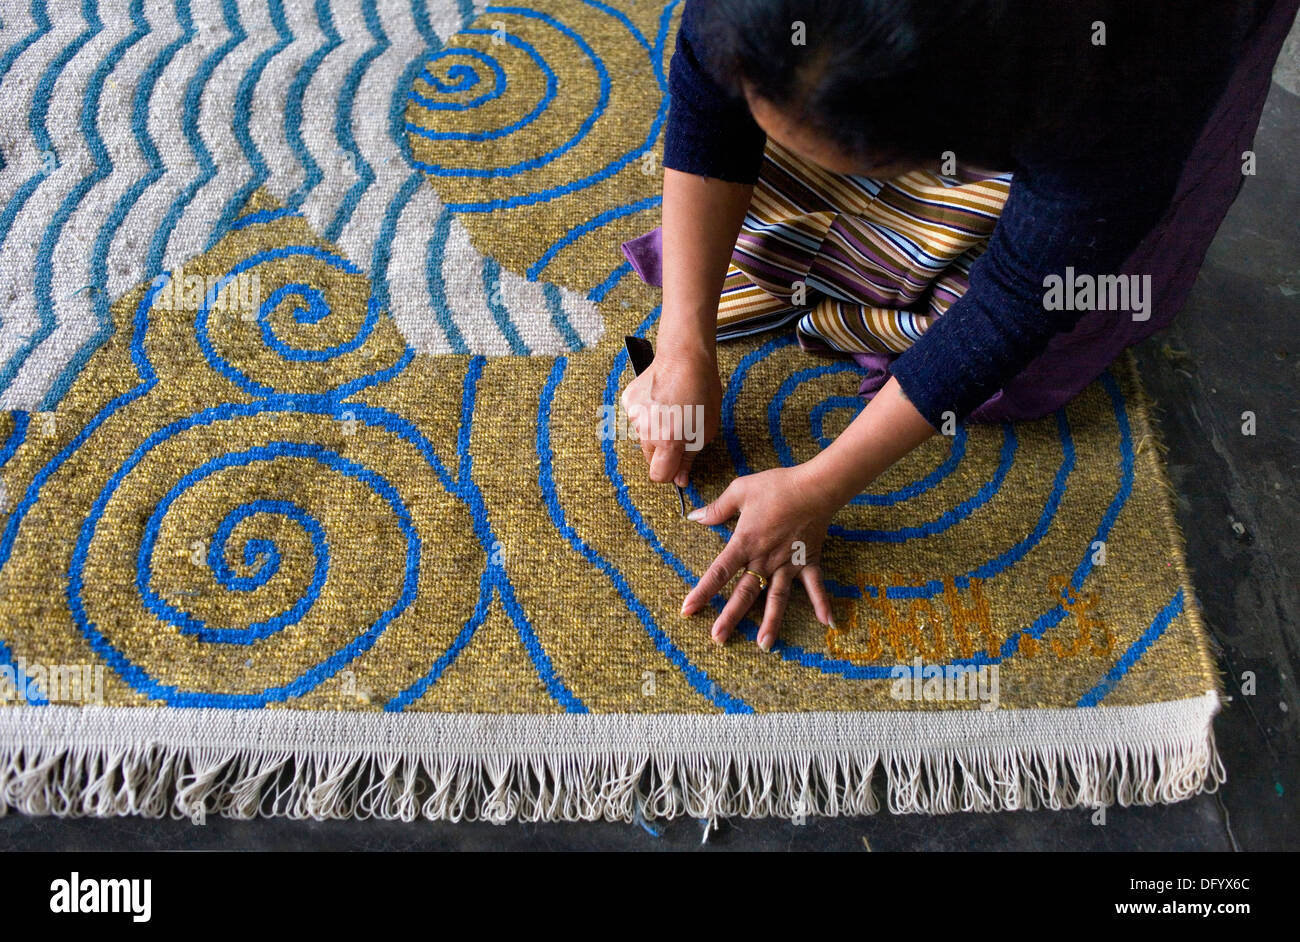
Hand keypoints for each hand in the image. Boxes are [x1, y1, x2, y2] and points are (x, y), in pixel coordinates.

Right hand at [620, 345, 720, 485]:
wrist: (684, 357)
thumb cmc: (702, 391)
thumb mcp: (706, 430)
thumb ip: (689, 458)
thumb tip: (680, 479)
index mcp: (669, 441)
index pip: (658, 476)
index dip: (669, 474)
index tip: (677, 467)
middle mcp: (647, 432)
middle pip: (650, 459)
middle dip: (663, 453)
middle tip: (679, 433)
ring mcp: (634, 416)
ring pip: (643, 438)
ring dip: (655, 432)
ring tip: (671, 411)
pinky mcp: (628, 403)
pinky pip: (637, 419)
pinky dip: (647, 415)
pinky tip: (660, 401)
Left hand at [680, 463, 836, 649]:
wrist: (815, 487)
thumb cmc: (777, 486)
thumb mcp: (741, 490)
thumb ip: (717, 508)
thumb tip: (694, 516)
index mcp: (745, 543)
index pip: (719, 572)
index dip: (702, 592)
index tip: (688, 610)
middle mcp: (765, 559)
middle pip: (744, 593)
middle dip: (730, 617)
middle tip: (718, 639)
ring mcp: (788, 564)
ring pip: (776, 598)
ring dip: (770, 622)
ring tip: (764, 646)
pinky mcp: (808, 561)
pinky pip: (815, 586)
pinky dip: (822, 603)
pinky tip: (828, 624)